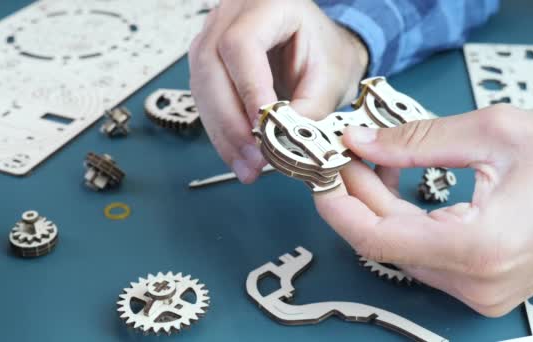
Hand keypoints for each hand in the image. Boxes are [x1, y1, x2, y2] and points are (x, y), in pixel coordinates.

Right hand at [189, 0, 368, 182]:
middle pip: (211, 67)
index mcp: (268, 4)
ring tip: (246, 166)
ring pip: (201, 87)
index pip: (243, 45)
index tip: (262, 129)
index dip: (248, 89)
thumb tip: (282, 141)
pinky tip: (237, 154)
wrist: (318, 49)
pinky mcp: (207, 62)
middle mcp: (231, 15)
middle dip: (230, 122)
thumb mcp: (331, 78)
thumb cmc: (326, 54)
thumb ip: (309, 108)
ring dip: (222, 133)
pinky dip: (220, 131)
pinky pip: (204, 99)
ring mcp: (212, 36)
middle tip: (252, 159)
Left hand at [314, 104, 532, 316]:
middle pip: (384, 242)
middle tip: (346, 155)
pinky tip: (398, 188)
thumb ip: (415, 140)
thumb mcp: (491, 132)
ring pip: (402, 250)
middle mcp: (475, 281)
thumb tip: (363, 142)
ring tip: (372, 163)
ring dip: (379, 207)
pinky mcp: (483, 286)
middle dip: (357, 196)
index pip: (375, 238)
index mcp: (477, 247)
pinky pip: (425, 255)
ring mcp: (480, 291)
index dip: (338, 206)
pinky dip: (404, 221)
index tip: (322, 175)